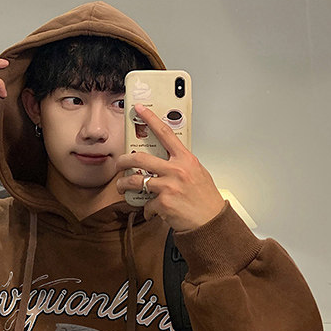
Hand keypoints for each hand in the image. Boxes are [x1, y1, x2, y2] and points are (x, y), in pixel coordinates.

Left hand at [115, 104, 224, 231]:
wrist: (211, 221)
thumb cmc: (206, 199)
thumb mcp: (197, 173)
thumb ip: (181, 164)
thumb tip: (166, 159)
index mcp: (186, 159)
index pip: (165, 133)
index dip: (150, 119)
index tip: (140, 109)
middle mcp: (177, 170)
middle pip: (140, 158)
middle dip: (124, 160)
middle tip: (119, 163)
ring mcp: (169, 186)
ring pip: (136, 182)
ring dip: (124, 185)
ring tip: (121, 187)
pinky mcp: (163, 203)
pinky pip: (146, 204)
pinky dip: (147, 209)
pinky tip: (153, 211)